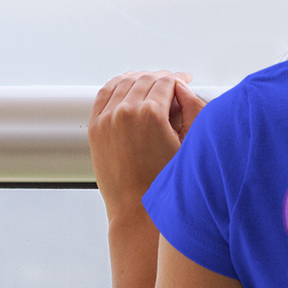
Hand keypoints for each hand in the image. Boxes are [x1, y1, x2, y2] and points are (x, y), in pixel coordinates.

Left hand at [89, 70, 205, 220]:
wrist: (138, 209)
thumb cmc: (165, 184)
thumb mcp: (189, 145)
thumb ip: (192, 110)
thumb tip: (184, 89)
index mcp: (151, 114)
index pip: (166, 82)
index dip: (179, 79)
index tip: (185, 80)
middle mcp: (125, 112)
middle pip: (145, 79)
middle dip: (162, 78)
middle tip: (172, 82)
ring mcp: (107, 118)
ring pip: (123, 83)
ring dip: (140, 78)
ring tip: (151, 82)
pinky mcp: (95, 128)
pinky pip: (104, 94)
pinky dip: (116, 85)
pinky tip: (126, 85)